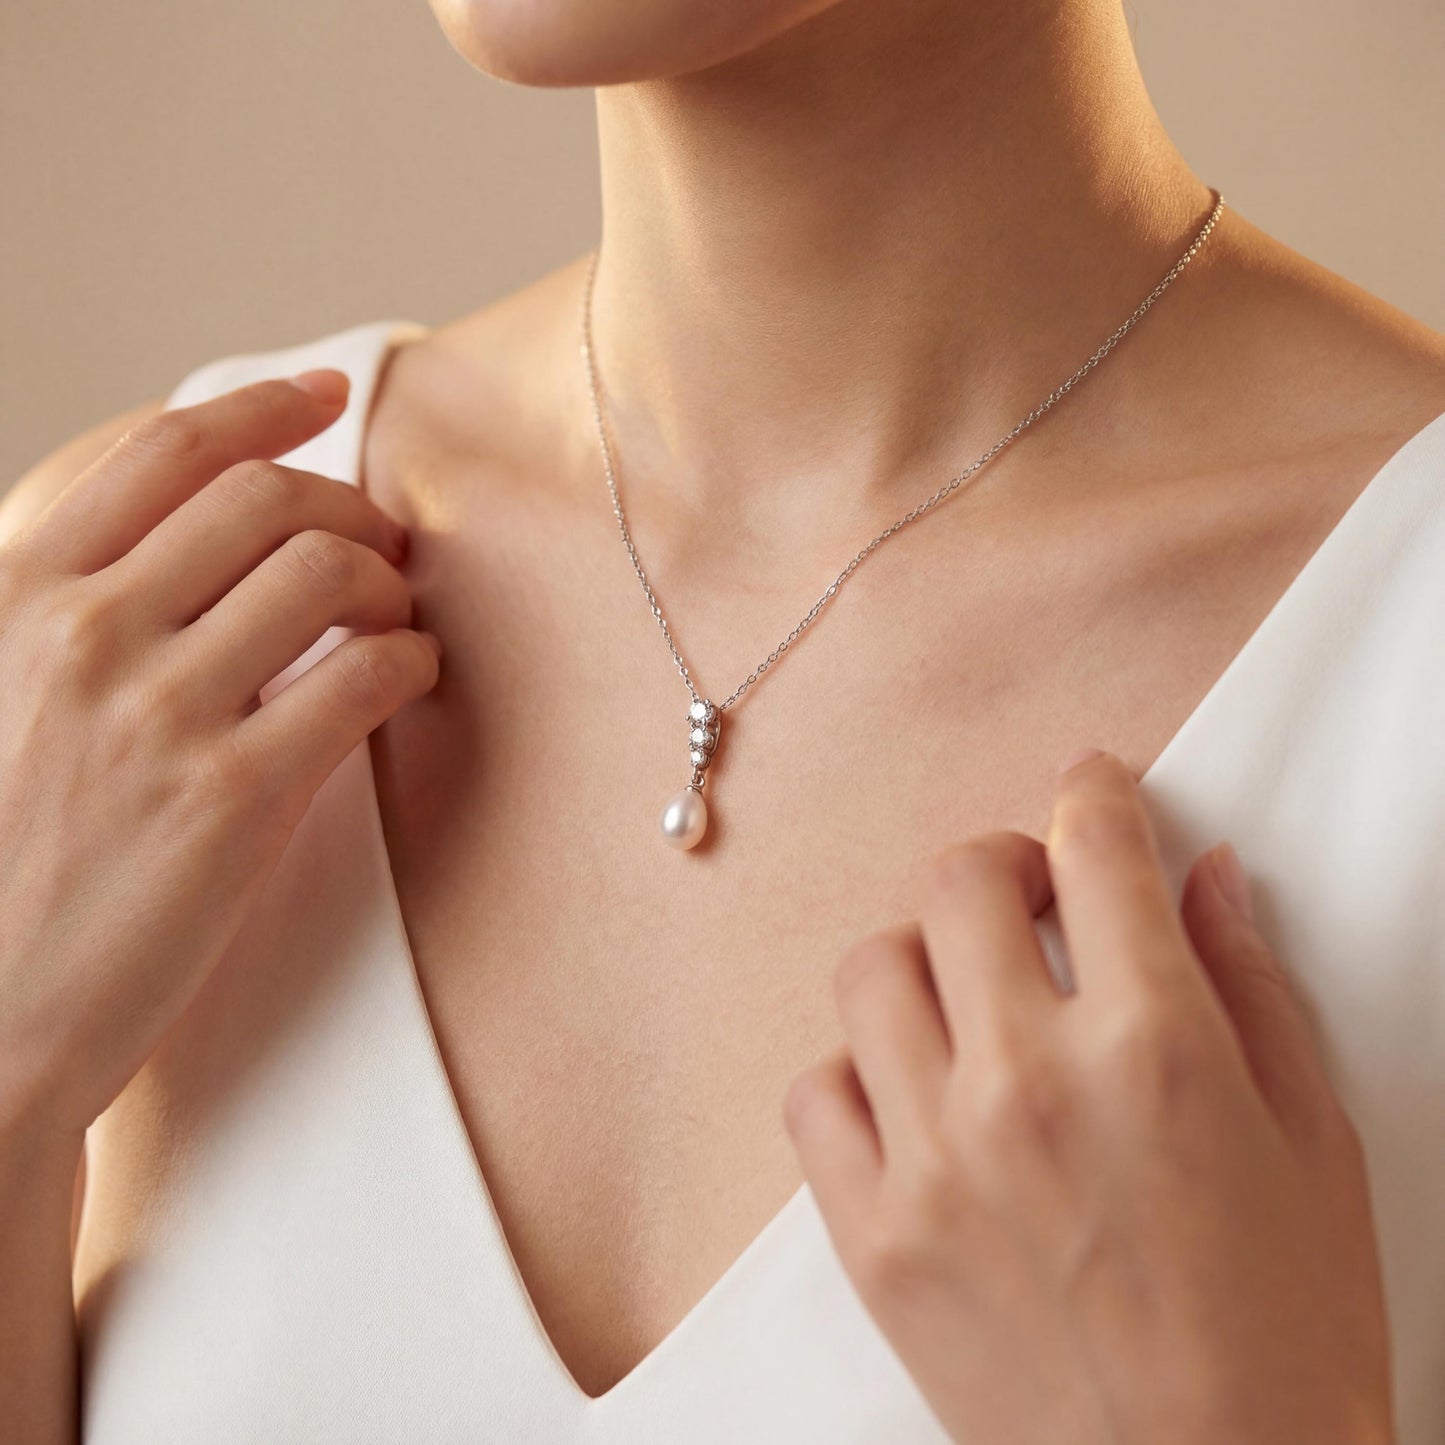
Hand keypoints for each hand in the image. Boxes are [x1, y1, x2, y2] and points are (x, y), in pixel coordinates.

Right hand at [0, 372, 440, 1144]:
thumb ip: (66, 614)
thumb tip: (175, 553)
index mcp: (17, 593)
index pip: (165, 451)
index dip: (266, 408)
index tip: (327, 395)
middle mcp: (85, 631)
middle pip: (267, 500)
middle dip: (349, 504)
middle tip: (384, 539)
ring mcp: (160, 713)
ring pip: (325, 574)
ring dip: (387, 579)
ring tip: (397, 614)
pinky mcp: (232, 800)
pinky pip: (361, 677)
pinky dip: (409, 658)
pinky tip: (411, 673)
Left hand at [784, 749, 1392, 1444]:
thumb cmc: (1286, 1342)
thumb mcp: (1316, 1147)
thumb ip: (1254, 989)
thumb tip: (1205, 879)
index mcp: (1156, 1049)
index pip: (1095, 849)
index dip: (1091, 795)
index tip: (1090, 794)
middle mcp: (1030, 1084)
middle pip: (960, 879)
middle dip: (1003, 865)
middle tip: (1034, 901)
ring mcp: (936, 1159)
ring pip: (872, 970)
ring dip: (925, 962)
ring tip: (970, 1004)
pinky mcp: (873, 1234)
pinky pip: (814, 1091)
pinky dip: (858, 1073)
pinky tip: (914, 1099)